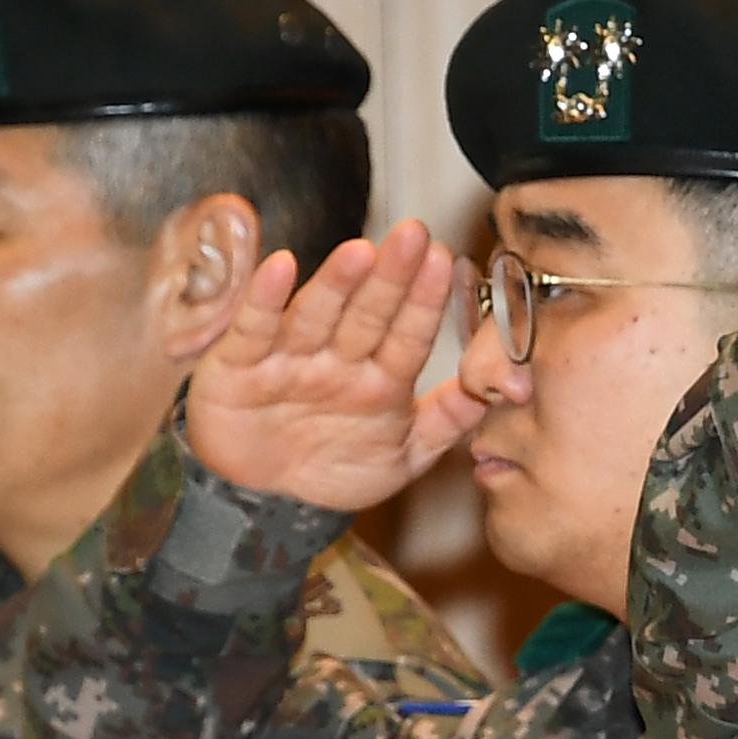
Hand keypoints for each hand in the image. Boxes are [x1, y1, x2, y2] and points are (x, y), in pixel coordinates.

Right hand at [185, 220, 480, 510]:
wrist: (266, 504)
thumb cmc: (336, 470)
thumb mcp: (403, 456)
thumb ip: (447, 421)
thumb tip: (498, 388)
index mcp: (381, 378)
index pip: (409, 335)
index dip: (426, 300)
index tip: (447, 261)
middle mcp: (338, 360)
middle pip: (368, 314)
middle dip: (392, 276)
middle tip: (415, 234)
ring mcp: (290, 360)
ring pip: (317, 315)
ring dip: (337, 283)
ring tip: (361, 252)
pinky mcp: (238, 366)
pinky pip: (253, 331)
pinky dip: (264, 300)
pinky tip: (279, 266)